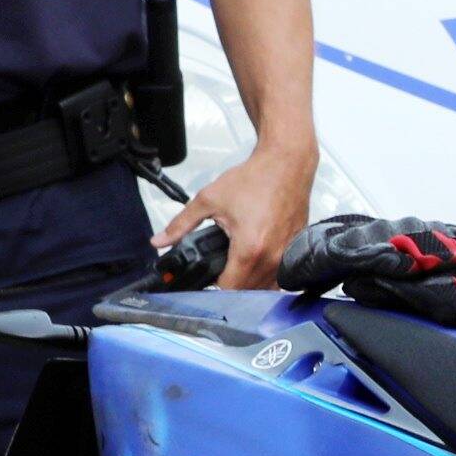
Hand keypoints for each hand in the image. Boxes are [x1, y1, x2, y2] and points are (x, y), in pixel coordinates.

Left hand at [165, 135, 313, 291]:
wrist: (286, 163)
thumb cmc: (255, 178)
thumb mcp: (209, 199)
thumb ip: (181, 224)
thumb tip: (160, 241)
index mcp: (249, 248)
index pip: (229, 289)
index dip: (213, 288)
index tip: (207, 277)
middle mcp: (271, 257)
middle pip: (247, 292)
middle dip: (230, 285)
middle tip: (218, 269)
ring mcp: (286, 256)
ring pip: (266, 287)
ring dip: (249, 284)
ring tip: (237, 265)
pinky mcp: (295, 250)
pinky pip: (280, 276)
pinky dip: (267, 276)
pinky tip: (256, 262)